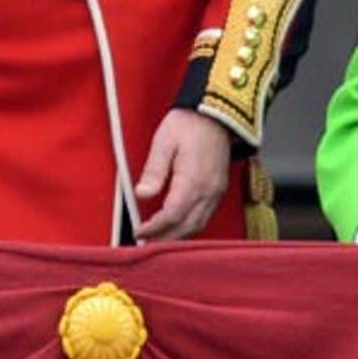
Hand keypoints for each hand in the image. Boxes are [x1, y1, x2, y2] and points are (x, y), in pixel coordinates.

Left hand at [133, 109, 233, 241]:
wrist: (216, 114)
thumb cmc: (188, 124)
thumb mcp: (164, 141)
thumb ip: (154, 170)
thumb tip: (142, 194)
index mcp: (192, 181)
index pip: (171, 216)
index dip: (154, 229)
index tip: (138, 232)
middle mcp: (208, 191)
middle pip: (186, 227)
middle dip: (165, 239)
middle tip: (146, 244)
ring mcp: (216, 192)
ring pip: (198, 225)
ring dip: (178, 236)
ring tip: (158, 240)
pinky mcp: (219, 190)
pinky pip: (205, 217)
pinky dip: (190, 227)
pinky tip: (177, 227)